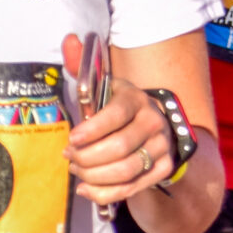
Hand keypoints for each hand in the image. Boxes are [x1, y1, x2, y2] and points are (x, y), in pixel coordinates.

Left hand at [64, 46, 191, 206]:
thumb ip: (82, 65)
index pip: (114, 115)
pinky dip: (105, 193)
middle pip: (118, 148)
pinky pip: (132, 187)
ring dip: (93, 176)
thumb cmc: (118, 108)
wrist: (156, 126)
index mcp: (136, 98)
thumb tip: (69, 39)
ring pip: (125, 170)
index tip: (71, 140)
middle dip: (87, 157)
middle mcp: (154, 122)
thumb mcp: (103, 86)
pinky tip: (86, 188)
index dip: (91, 130)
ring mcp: (161, 147)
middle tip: (69, 157)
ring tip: (77, 170)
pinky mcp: (163, 169)